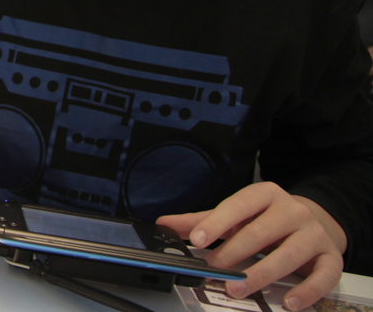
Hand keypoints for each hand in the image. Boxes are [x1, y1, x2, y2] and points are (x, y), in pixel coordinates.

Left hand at [157, 182, 346, 310]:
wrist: (316, 222)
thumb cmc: (268, 220)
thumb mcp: (236, 216)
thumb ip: (202, 221)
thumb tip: (165, 224)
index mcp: (265, 195)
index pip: (238, 206)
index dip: (217, 223)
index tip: (197, 240)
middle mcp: (293, 211)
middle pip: (261, 232)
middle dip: (234, 253)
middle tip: (214, 270)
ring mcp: (314, 234)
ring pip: (289, 254)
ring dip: (262, 273)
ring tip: (239, 288)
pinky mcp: (331, 258)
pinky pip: (323, 276)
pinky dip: (307, 290)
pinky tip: (288, 301)